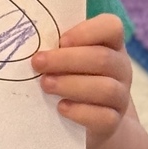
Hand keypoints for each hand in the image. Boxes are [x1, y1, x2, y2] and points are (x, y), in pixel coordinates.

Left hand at [32, 14, 131, 144]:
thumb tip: (26, 40)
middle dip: (66, 60)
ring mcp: (120, 96)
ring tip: (45, 85)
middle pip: (103, 58)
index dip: (86, 32)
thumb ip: (56, 47)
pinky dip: (80, 112)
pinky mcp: (113, 121)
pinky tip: (61, 108)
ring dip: (71, 85)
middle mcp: (121, 68)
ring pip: (106, 89)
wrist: (90, 119)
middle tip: (37, 63)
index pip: (111, 27)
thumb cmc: (70, 77)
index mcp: (110, 44)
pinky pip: (104, 117)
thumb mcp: (66, 58)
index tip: (60, 41)